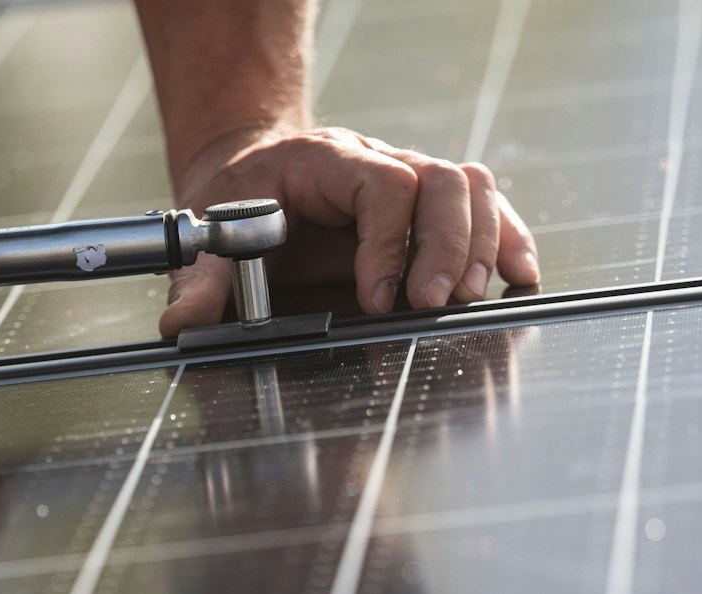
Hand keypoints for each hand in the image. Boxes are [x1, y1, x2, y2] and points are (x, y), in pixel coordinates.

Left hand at [160, 126, 541, 336]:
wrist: (252, 170)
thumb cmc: (236, 200)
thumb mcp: (207, 233)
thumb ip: (200, 279)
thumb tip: (182, 325)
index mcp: (326, 161)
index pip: (383, 185)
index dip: (389, 242)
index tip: (376, 299)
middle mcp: (378, 161)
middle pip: (441, 182)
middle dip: (444, 248)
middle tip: (429, 305)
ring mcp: (411, 180)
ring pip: (472, 187)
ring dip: (481, 244)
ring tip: (467, 297)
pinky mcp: (430, 209)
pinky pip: (487, 208)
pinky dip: (509, 239)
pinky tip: (519, 276)